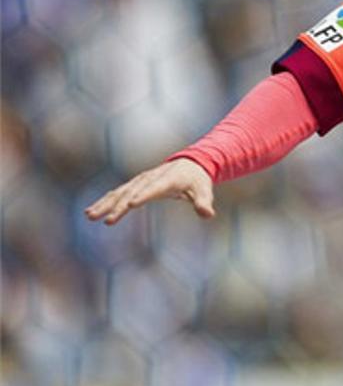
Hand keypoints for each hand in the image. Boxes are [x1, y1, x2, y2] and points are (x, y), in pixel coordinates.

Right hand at [85, 158, 215, 224]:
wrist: (189, 165)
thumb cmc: (197, 180)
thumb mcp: (203, 190)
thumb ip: (203, 202)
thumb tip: (208, 214)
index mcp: (168, 180)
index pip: (155, 188)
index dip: (144, 195)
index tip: (131, 204)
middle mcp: (151, 178)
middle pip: (132, 192)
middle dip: (119, 206)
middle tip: (107, 220)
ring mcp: (141, 181)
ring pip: (120, 192)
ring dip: (105, 204)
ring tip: (90, 216)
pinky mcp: (135, 185)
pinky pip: (118, 193)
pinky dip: (105, 201)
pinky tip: (92, 211)